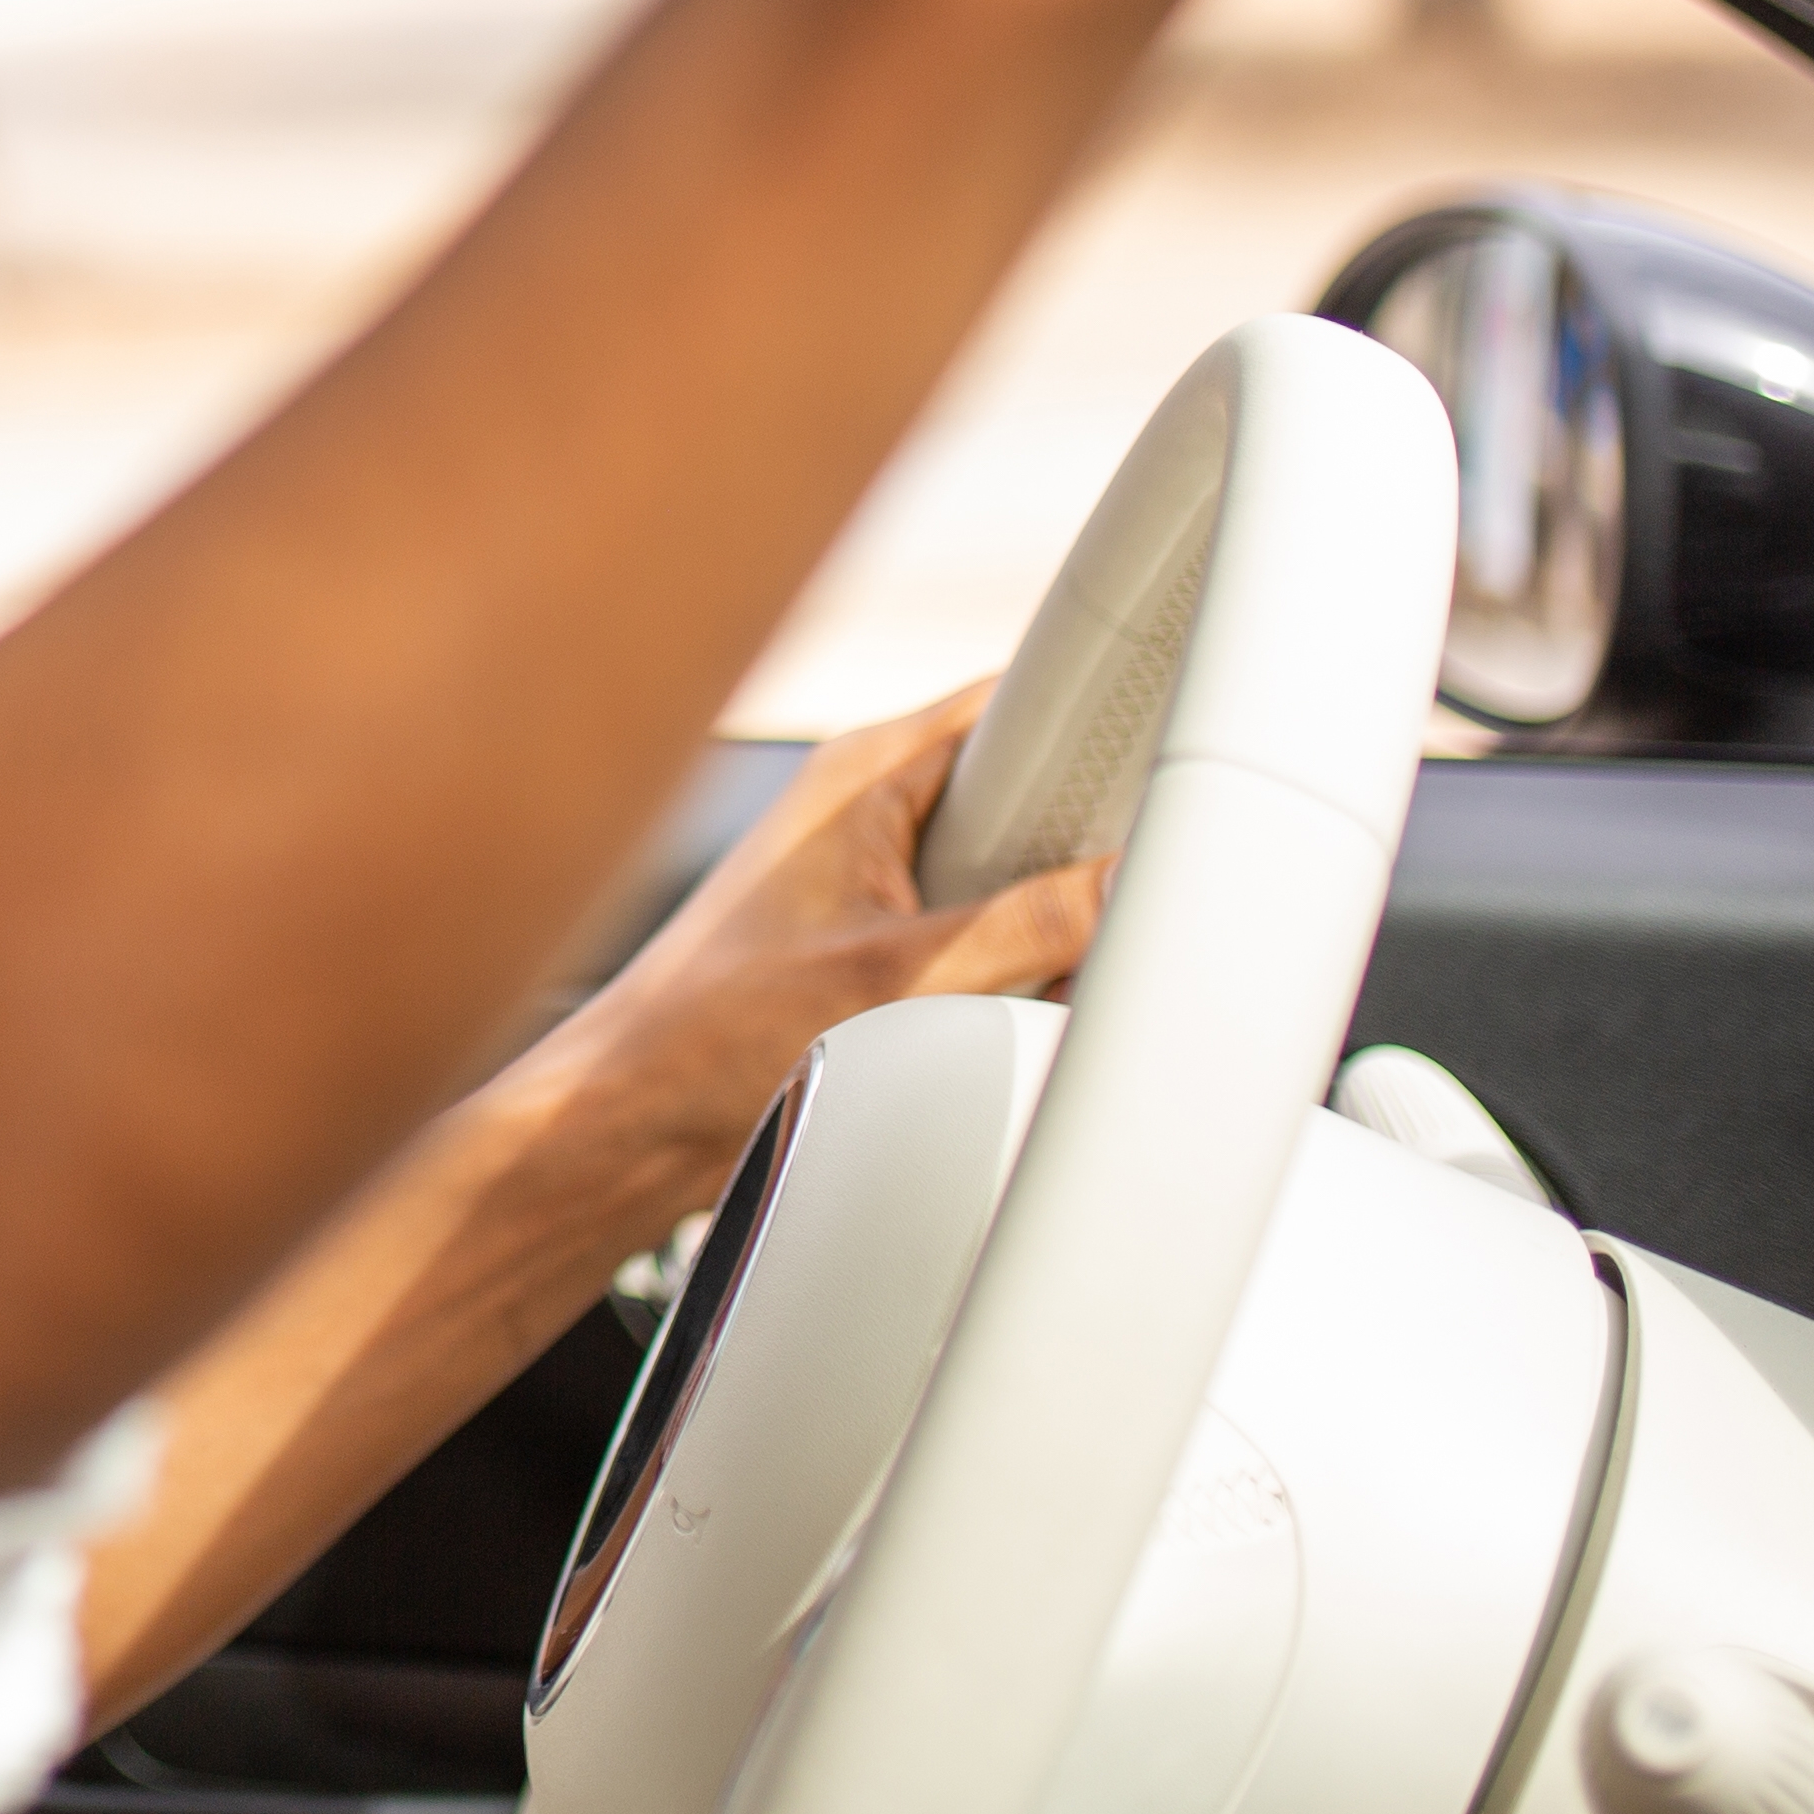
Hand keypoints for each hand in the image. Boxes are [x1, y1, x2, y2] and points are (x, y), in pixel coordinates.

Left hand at [522, 686, 1109, 1235]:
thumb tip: (1127, 880)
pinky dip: (1018, 965)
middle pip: (1030, 792)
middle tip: (1135, 891)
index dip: (1102, 715)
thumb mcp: (896, 979)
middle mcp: (872, 805)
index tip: (1176, 750)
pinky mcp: (877, 937)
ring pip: (1014, 871)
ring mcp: (876, 872)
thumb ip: (1023, 927)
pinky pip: (985, 929)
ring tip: (1071, 964)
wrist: (637, 1113)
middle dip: (1089, 843)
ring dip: (1053, 919)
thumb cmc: (714, 1031)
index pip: (1017, 700)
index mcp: (868, 772)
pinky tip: (1027, 1007)